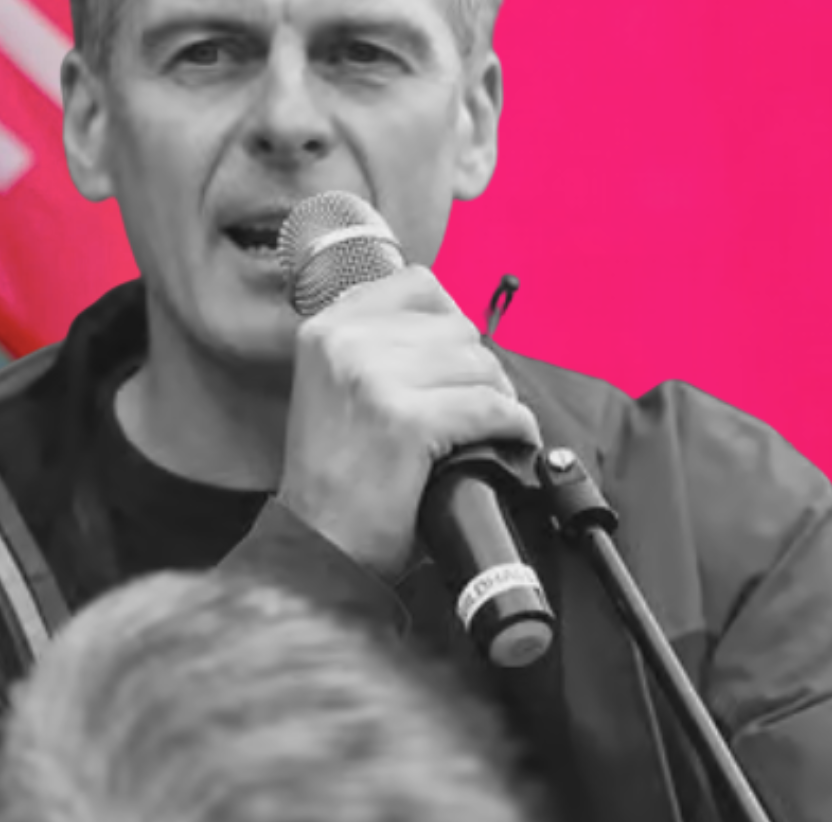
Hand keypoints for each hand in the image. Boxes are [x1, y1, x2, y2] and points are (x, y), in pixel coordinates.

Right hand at [280, 266, 540, 579]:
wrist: (318, 546)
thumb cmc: (338, 477)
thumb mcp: (336, 388)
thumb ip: (380, 346)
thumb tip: (458, 329)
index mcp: (325, 328)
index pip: (419, 286)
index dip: (450, 326)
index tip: (452, 364)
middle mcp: (344, 342)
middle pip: (457, 328)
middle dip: (475, 372)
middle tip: (467, 412)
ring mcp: (372, 377)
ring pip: (480, 366)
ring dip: (495, 401)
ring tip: (477, 433)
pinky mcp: (405, 420)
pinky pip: (491, 408)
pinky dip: (513, 429)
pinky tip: (504, 446)